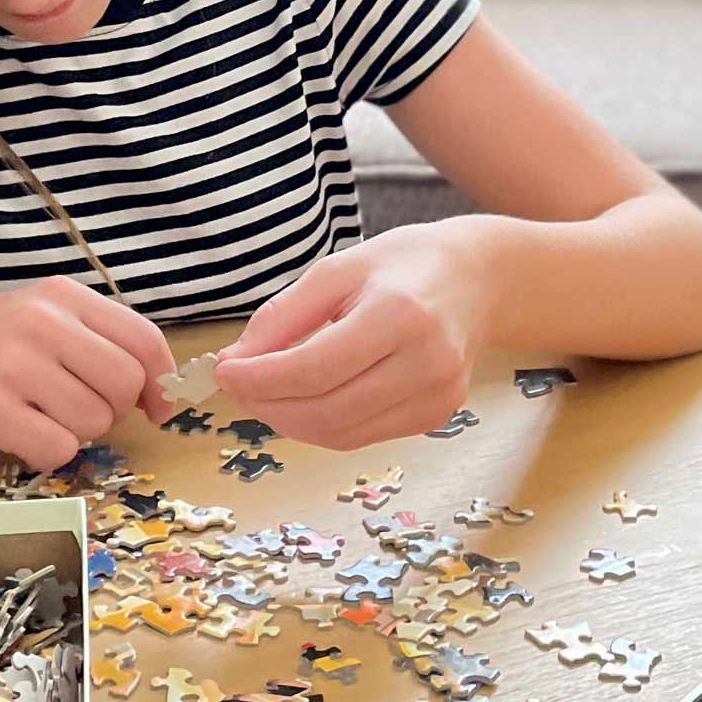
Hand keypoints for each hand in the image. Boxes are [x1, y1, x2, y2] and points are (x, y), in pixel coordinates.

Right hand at [0, 279, 173, 468]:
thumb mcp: (30, 318)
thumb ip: (87, 339)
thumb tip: (150, 386)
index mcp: (60, 297)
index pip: (143, 339)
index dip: (160, 381)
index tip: (156, 408)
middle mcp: (42, 324)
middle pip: (125, 385)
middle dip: (112, 412)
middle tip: (75, 414)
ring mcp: (16, 367)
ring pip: (94, 422)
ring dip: (75, 434)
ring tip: (35, 419)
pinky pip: (57, 449)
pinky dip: (48, 455)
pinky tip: (18, 437)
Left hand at [214, 224, 494, 449]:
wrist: (477, 280)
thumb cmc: (403, 266)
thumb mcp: (336, 270)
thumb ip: (283, 316)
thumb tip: (235, 363)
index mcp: (400, 314)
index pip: (315, 369)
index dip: (260, 380)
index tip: (224, 373)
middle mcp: (426, 361)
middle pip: (328, 411)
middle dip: (269, 406)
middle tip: (239, 387)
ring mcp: (437, 395)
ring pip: (343, 434)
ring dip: (291, 422)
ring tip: (266, 395)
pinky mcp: (438, 415)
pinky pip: (364, 435)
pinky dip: (324, 425)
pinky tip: (306, 401)